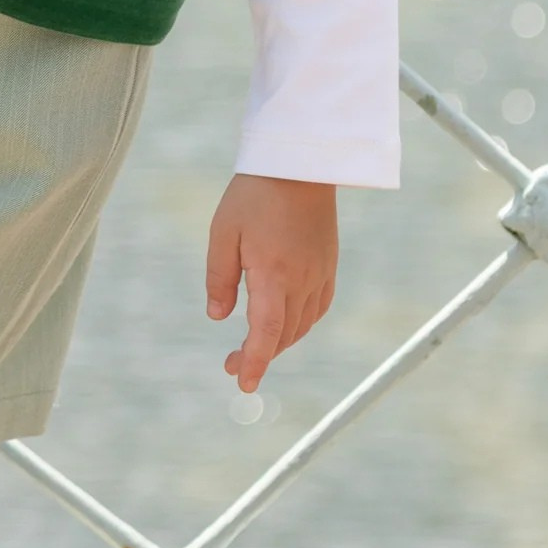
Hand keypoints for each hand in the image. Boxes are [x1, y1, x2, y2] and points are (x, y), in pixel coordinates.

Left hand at [205, 173, 336, 393]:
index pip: (266, 333)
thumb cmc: (255, 194)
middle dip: (259, 355)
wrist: (300, 163)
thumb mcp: (223, 233)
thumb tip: (218, 317)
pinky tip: (286, 323)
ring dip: (279, 341)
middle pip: (283, 334)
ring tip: (254, 346)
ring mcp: (320, 273)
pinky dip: (300, 324)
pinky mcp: (329, 264)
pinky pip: (317, 307)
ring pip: (302, 325)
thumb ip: (219, 278)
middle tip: (232, 365)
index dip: (255, 362)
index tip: (244, 384)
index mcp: (273, 273)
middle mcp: (302, 279)